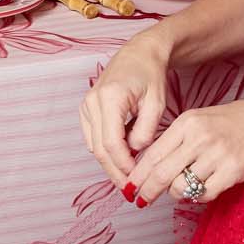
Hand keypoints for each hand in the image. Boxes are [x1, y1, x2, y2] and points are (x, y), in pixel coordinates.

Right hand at [80, 33, 171, 185]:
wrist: (139, 54)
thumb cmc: (151, 75)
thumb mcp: (157, 102)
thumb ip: (147, 130)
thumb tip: (134, 151)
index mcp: (110, 98)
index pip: (112, 143)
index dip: (123, 165)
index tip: (136, 178)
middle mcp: (92, 101)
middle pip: (99, 148)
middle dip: (114, 171)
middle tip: (128, 188)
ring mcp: (86, 105)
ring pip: (94, 146)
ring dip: (110, 163)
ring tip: (127, 177)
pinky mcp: (86, 109)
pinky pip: (93, 138)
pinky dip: (106, 151)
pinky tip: (122, 158)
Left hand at [129, 98, 243, 207]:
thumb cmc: (227, 122)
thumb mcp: (196, 121)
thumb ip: (173, 141)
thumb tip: (147, 168)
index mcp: (186, 123)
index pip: (153, 154)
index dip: (138, 175)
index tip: (129, 188)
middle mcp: (200, 138)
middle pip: (162, 174)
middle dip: (148, 191)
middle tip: (140, 201)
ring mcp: (217, 155)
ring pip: (182, 187)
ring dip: (176, 193)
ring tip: (180, 189)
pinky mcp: (232, 171)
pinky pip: (204, 194)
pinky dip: (197, 196)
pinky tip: (199, 189)